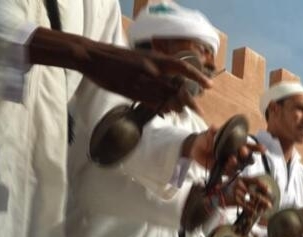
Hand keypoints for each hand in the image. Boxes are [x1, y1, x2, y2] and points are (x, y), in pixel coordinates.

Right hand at [29, 28, 211, 113]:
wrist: (93, 56)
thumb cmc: (117, 57)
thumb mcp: (140, 58)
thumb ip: (156, 69)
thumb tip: (171, 81)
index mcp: (155, 59)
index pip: (182, 68)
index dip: (197, 77)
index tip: (209, 86)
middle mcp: (152, 70)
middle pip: (176, 88)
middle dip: (189, 101)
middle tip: (199, 111)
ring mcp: (142, 82)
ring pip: (165, 98)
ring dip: (175, 107)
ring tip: (182, 113)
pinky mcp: (132, 91)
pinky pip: (151, 103)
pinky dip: (160, 108)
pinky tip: (166, 112)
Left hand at [184, 127, 264, 169]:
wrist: (195, 149)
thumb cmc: (205, 139)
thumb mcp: (209, 134)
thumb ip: (213, 132)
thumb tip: (214, 127)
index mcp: (236, 144)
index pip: (249, 146)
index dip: (257, 148)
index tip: (263, 149)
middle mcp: (236, 154)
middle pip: (247, 158)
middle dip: (247, 156)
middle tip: (243, 152)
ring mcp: (230, 163)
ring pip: (239, 166)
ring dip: (237, 163)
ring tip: (231, 159)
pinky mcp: (223, 170)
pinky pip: (229, 173)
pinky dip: (228, 171)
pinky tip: (225, 168)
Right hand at [225, 176, 273, 210]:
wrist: (216, 195)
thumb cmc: (229, 188)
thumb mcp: (237, 182)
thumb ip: (247, 183)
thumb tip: (260, 186)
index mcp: (242, 179)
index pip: (255, 181)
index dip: (263, 186)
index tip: (269, 191)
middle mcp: (240, 185)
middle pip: (254, 192)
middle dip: (263, 199)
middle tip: (270, 203)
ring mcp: (237, 192)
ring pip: (251, 200)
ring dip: (259, 205)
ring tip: (266, 208)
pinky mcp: (234, 200)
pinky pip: (245, 205)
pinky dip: (251, 209)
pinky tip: (256, 212)